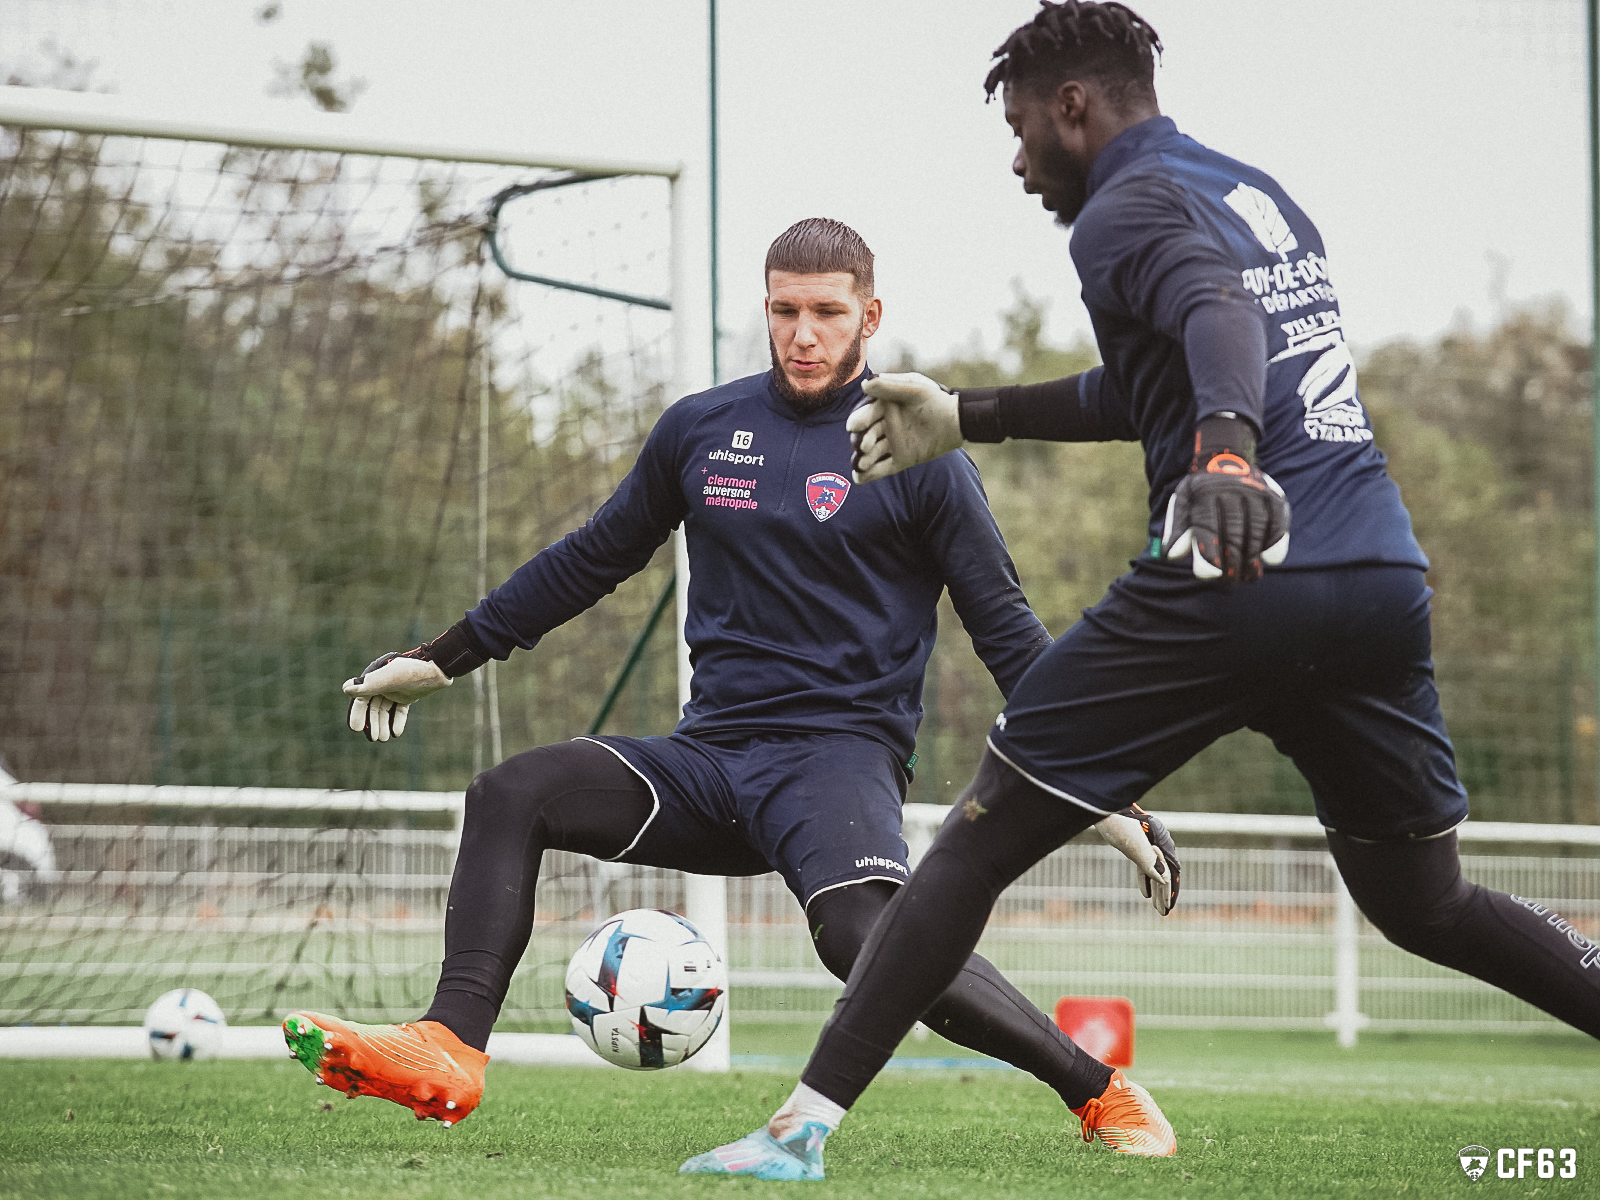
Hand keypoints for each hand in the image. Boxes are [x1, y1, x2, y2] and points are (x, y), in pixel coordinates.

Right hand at [343, 649, 450, 741]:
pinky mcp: (408, 695)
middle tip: (374, 739)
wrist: (438, 668)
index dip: (357, 713)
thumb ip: (368, 685)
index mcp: (375, 677)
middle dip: (373, 723)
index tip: (356, 729)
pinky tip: (396, 733)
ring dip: (383, 724)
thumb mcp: (389, 679)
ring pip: (385, 709)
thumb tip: (346, 689)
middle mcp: (383, 683)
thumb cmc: (412, 671)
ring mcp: (396, 689)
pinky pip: (399, 709)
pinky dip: (397, 720)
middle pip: (373, 706)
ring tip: (384, 739)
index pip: (362, 698)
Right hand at [847, 372, 961, 483]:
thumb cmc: (935, 400)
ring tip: (860, 464)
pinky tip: (859, 478)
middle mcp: (884, 426)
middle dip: (862, 441)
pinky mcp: (900, 460)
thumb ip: (890, 386)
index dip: (859, 420)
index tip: (855, 426)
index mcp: (883, 408)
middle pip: (867, 435)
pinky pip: (882, 468)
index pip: (866, 415)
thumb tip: (865, 385)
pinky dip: (870, 474)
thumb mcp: (914, 388)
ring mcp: (891, 444)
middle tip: (862, 446)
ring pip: (872, 454)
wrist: (957, 421)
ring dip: (863, 459)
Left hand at [1094, 803, 1180, 915]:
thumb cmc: (1116, 824)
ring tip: (1157, 908)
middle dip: (1164, 893)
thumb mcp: (1132, 844)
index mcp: (1161, 842)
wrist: (1103, 810)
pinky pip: (1145, 867)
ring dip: (1156, 890)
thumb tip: (1164, 880)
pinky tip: (1145, 894)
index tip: (1168, 907)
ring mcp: (1148, 845)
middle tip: (1163, 913)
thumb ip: (1148, 860)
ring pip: (1154, 871)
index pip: (1170, 870)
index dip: (1170, 890)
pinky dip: (1145, 880)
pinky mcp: (1136, 846)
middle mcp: (1158, 843)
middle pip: (1163, 872)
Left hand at [1161, 415, 1288, 581]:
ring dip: (1254, 557)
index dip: (1209, 553)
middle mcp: (1231, 490)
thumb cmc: (1200, 492)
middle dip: (1232, 562)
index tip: (1210, 576)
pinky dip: (1276, 542)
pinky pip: (1278, 521)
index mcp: (1204, 493)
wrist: (1225, 457)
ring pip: (1257, 529)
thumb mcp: (1182, 502)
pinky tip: (1269, 560)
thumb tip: (1172, 555)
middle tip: (1229, 583)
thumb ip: (1177, 528)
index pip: (1207, 527)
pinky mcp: (1274, 496)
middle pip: (1234, 532)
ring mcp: (1255, 492)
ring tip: (1249, 577)